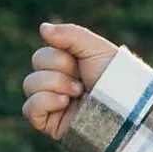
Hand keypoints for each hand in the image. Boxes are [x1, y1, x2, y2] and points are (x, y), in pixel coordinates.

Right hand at [23, 18, 116, 139]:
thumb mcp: (94, 48)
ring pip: (29, 84)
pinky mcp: (49, 123)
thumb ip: (69, 34)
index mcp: (67, 65)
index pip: (43, 53)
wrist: (124, 107)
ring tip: (78, 93)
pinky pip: (28, 109)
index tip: (83, 64)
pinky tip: (64, 103)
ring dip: (56, 85)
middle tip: (83, 81)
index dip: (60, 57)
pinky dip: (44, 102)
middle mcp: (57, 83)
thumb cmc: (115, 77)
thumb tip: (42, 28)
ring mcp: (52, 104)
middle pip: (36, 64)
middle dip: (60, 70)